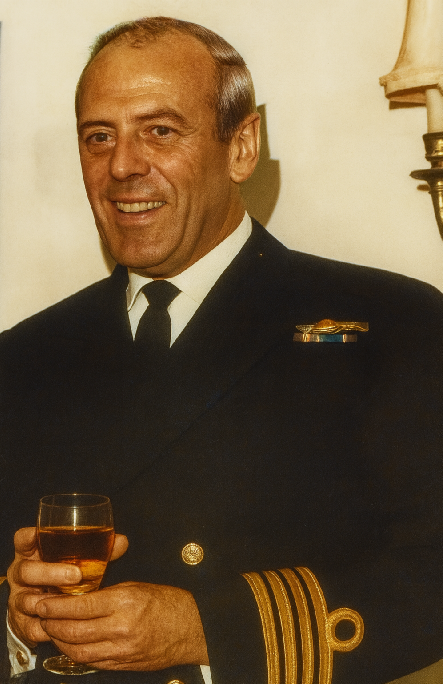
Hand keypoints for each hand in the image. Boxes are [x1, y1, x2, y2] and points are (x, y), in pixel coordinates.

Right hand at [7, 527, 127, 647]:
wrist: (47, 603)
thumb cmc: (63, 572)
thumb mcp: (74, 558)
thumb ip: (96, 549)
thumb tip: (122, 541)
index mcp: (31, 554)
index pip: (23, 540)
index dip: (28, 537)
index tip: (38, 535)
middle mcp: (21, 574)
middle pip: (25, 571)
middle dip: (50, 573)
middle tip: (76, 575)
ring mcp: (18, 598)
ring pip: (26, 600)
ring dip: (49, 602)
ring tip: (71, 600)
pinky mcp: (21, 622)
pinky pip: (30, 626)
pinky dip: (47, 626)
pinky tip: (63, 623)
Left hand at [34, 581, 208, 669]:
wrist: (191, 628)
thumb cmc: (167, 603)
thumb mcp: (136, 587)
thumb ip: (107, 594)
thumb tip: (79, 597)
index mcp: (125, 602)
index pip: (81, 606)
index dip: (56, 606)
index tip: (43, 601)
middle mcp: (121, 628)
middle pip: (74, 631)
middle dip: (51, 624)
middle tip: (41, 616)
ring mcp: (122, 650)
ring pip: (78, 651)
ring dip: (60, 642)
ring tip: (51, 631)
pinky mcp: (123, 664)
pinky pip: (91, 663)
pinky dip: (76, 655)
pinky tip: (70, 645)